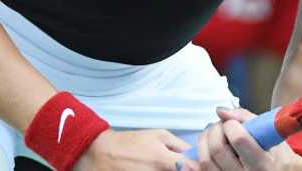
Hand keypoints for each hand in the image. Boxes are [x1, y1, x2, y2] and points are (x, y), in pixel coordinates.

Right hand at [73, 128, 189, 170]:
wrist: (103, 153)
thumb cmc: (132, 142)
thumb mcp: (157, 135)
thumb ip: (179, 144)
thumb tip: (195, 153)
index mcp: (163, 159)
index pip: (191, 169)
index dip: (197, 167)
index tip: (197, 166)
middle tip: (175, 165)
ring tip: (160, 166)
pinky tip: (154, 170)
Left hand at [178, 108, 301, 170]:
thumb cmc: (276, 154)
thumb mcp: (270, 134)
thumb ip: (245, 118)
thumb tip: (220, 111)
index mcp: (262, 163)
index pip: (238, 139)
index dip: (231, 125)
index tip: (233, 124)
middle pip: (217, 150)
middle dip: (214, 131)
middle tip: (221, 127)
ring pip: (205, 162)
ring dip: (204, 142)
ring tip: (212, 137)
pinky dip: (192, 163)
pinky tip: (191, 155)